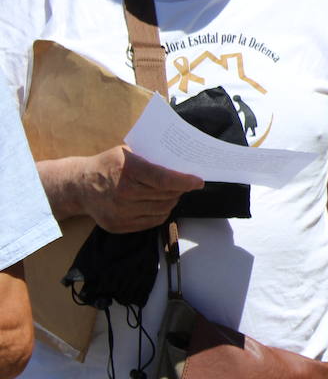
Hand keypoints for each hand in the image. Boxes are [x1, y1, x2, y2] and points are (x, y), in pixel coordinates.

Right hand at [78, 146, 202, 232]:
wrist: (78, 186)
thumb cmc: (107, 165)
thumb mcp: (126, 152)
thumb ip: (150, 156)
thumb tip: (180, 160)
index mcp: (128, 171)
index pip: (164, 179)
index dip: (184, 181)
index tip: (198, 181)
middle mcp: (124, 194)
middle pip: (166, 195)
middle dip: (180, 190)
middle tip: (186, 184)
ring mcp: (121, 212)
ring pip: (161, 210)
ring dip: (172, 201)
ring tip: (173, 193)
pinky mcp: (119, 226)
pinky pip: (151, 222)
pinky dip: (161, 213)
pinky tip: (161, 203)